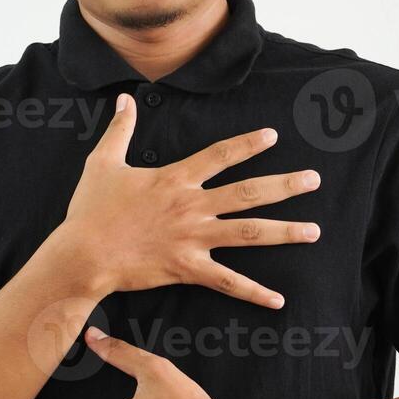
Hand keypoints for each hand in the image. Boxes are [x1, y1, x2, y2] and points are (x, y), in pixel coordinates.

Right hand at [61, 91, 321, 308]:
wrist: (83, 253)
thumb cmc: (92, 210)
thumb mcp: (103, 162)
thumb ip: (120, 129)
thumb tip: (125, 99)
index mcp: (175, 178)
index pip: (220, 155)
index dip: (248, 144)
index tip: (273, 136)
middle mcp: (192, 205)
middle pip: (248, 193)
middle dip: (285, 185)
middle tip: (314, 179)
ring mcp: (193, 238)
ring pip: (249, 233)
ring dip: (284, 232)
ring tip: (314, 230)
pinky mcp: (187, 267)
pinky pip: (228, 281)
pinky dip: (254, 292)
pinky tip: (278, 299)